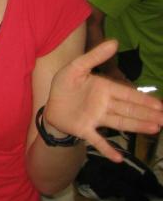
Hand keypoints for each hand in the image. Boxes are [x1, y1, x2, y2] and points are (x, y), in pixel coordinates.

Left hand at [45, 40, 162, 161]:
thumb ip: (94, 56)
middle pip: (128, 109)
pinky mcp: (84, 129)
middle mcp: (104, 105)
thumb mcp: (76, 67)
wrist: (49, 102)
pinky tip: (118, 158)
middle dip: (147, 114)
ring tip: (154, 129)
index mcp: (104, 89)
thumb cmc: (65, 84)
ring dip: (135, 126)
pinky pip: (97, 140)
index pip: (127, 94)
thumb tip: (115, 42)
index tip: (160, 105)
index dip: (143, 99)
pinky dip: (107, 149)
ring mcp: (95, 118)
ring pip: (119, 122)